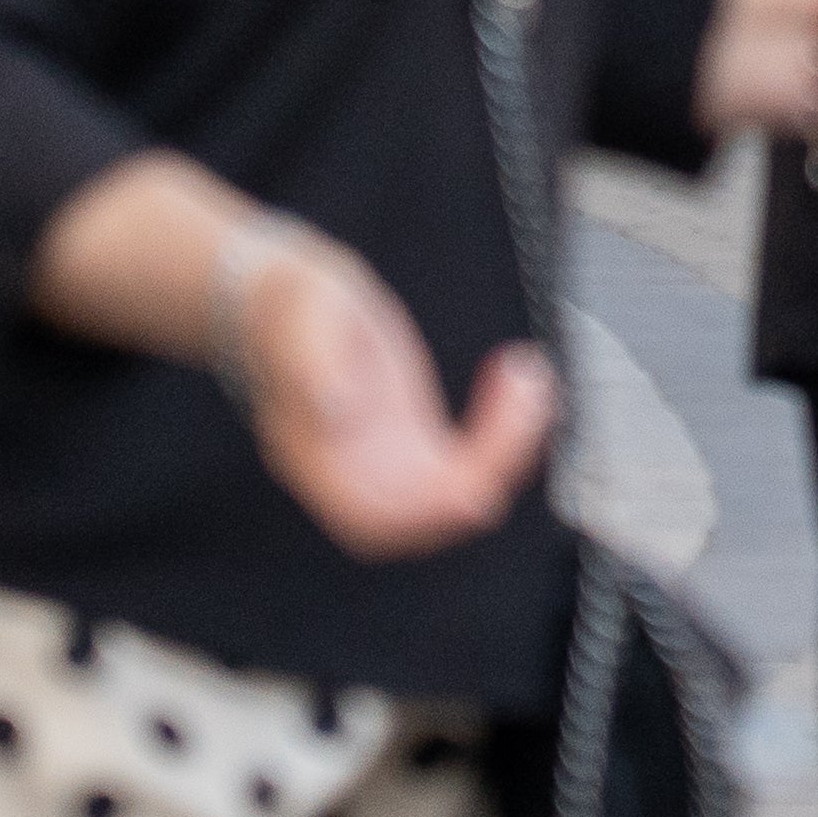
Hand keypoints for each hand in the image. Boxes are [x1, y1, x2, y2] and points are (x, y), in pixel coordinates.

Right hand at [225, 228, 556, 560]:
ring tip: (530, 374)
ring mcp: (386, 465)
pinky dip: (508, 427)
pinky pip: (471, 460)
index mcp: (313, 462)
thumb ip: (312, 362)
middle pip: (430, 515)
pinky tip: (521, 371)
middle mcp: (351, 479)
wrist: (287, 297)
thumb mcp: (299, 319)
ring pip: (459, 492)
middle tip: (528, 390)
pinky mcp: (414, 443)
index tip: (479, 483)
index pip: (374, 519)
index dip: (430, 514)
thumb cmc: (289, 303)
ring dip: (510, 446)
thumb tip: (335, 410)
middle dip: (490, 465)